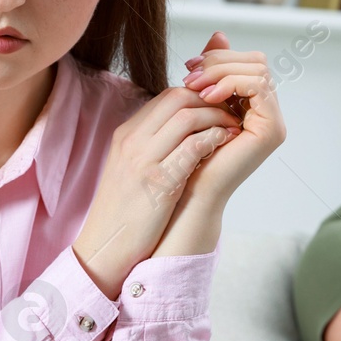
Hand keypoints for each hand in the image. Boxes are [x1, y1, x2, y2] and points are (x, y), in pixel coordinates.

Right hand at [71, 81, 241, 297]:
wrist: (106, 244)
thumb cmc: (124, 209)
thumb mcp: (130, 167)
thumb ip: (151, 144)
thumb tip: (183, 128)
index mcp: (126, 134)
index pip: (167, 96)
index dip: (198, 96)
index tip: (217, 107)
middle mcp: (132, 141)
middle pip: (178, 98)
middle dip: (211, 101)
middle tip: (232, 113)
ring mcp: (143, 160)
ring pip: (187, 117)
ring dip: (217, 118)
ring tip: (234, 128)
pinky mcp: (159, 182)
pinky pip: (192, 147)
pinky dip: (214, 139)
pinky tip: (226, 143)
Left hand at [173, 31, 285, 204]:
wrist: (186, 192)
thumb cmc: (187, 152)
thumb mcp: (197, 101)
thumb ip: (210, 71)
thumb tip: (219, 35)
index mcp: (253, 106)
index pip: (248, 62)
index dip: (219, 57)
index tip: (188, 66)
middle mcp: (268, 113)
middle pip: (257, 61)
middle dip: (220, 61)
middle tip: (189, 73)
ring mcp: (273, 122)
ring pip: (258, 70)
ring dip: (221, 71)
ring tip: (194, 86)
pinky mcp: (271, 130)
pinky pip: (258, 86)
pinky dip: (231, 83)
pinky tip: (207, 96)